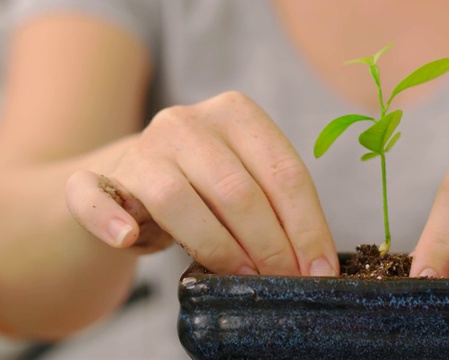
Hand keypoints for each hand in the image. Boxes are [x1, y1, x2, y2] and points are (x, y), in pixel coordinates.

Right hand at [66, 91, 338, 275]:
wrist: (137, 183)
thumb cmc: (207, 189)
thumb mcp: (249, 185)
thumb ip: (278, 211)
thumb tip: (315, 267)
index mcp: (236, 114)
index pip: (284, 171)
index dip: (306, 227)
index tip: (320, 271)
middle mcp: (186, 122)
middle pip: (237, 189)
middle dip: (269, 245)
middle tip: (284, 281)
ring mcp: (140, 148)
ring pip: (177, 199)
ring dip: (216, 247)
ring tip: (244, 279)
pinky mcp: (97, 178)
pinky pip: (94, 197)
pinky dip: (108, 218)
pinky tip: (128, 238)